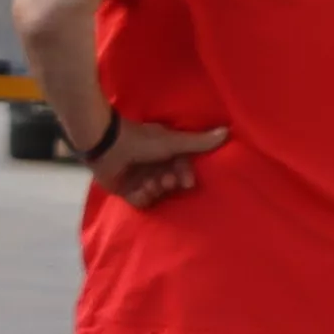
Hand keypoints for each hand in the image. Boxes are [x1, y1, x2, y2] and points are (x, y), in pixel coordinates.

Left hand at [83, 115, 226, 208]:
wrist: (106, 145)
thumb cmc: (141, 140)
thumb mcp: (173, 142)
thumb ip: (199, 142)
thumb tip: (227, 131)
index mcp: (165, 154)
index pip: (183, 170)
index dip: (185, 176)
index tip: (186, 181)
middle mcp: (154, 167)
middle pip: (171, 184)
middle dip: (170, 184)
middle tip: (165, 180)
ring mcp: (140, 179)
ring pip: (158, 194)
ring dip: (156, 189)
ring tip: (150, 182)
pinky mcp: (126, 190)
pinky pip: (141, 202)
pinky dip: (142, 197)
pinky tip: (140, 189)